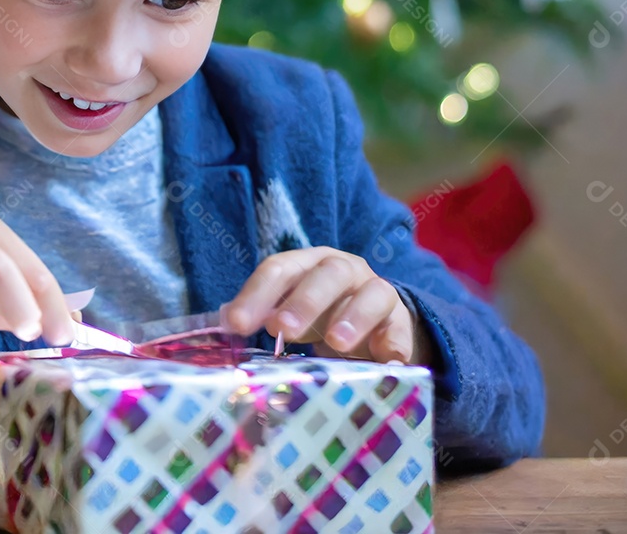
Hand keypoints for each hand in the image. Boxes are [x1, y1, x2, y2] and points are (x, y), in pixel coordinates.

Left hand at [222, 246, 430, 364]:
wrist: (379, 325)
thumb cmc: (323, 316)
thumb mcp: (292, 312)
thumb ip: (263, 315)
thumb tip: (223, 324)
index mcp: (308, 264)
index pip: (279, 268)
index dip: (255, 294)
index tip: (234, 323)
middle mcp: (345, 271)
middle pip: (326, 274)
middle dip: (303, 301)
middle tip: (282, 328)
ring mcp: (377, 293)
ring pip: (371, 294)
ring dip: (353, 317)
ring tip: (337, 344)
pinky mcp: (403, 322)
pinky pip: (402, 329)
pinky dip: (395, 344)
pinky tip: (385, 362)